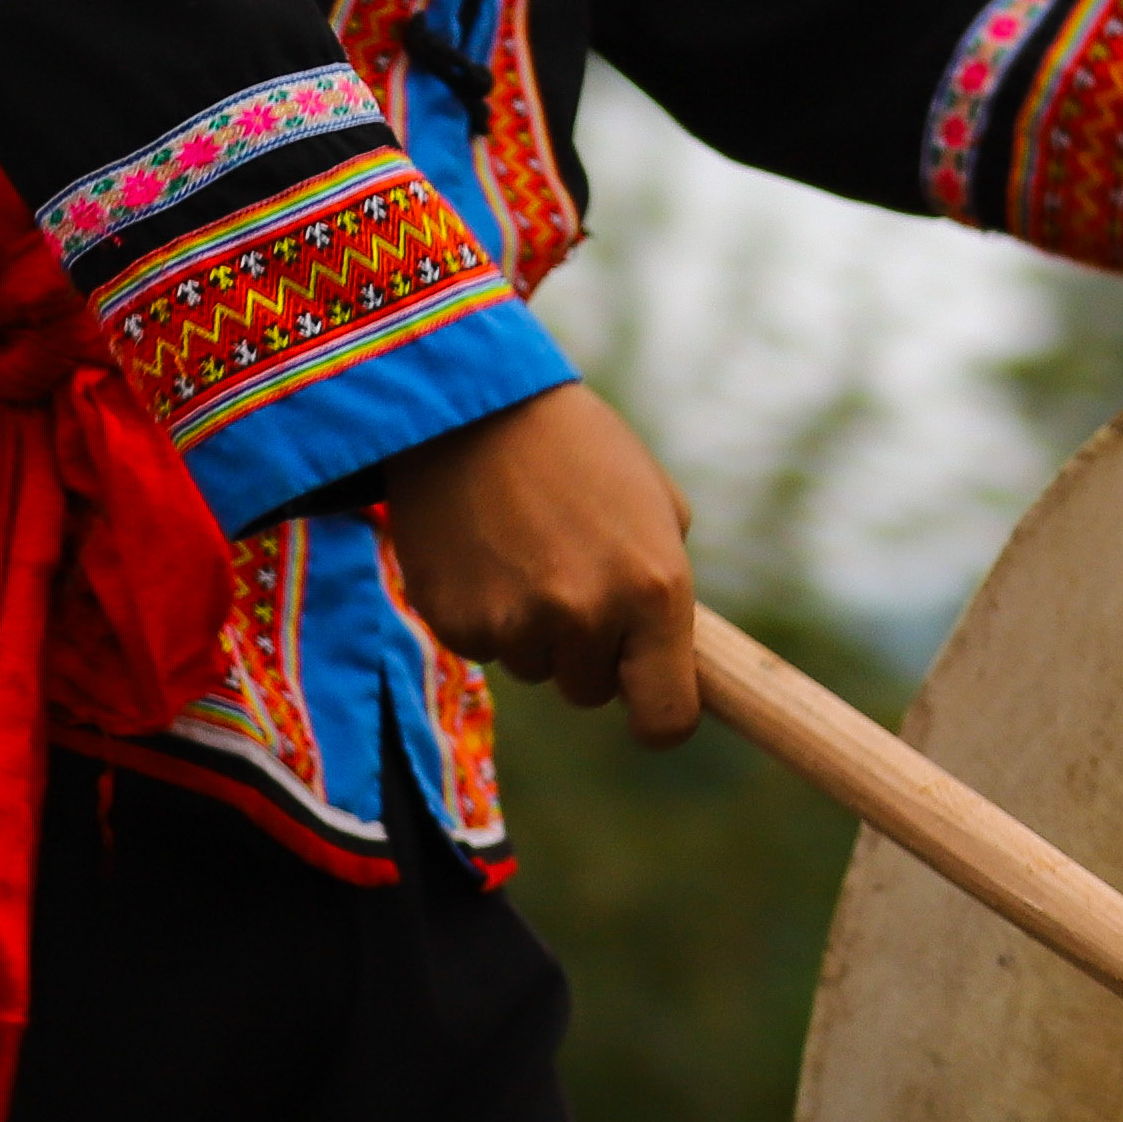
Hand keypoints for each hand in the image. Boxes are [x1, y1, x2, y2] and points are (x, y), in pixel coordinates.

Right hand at [381, 380, 700, 742]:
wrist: (473, 403)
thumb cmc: (579, 449)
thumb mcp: (655, 507)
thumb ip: (667, 587)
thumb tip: (667, 657)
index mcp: (655, 590)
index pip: (667, 717)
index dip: (660, 718)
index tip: (647, 701)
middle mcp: (588, 616)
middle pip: (591, 692)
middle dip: (587, 652)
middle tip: (569, 577)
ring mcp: (516, 623)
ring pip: (534, 668)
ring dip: (533, 629)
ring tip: (523, 551)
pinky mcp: (455, 621)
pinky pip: (482, 647)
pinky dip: (483, 613)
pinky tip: (483, 553)